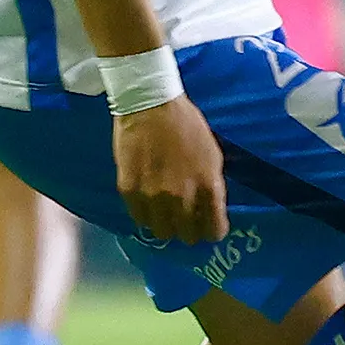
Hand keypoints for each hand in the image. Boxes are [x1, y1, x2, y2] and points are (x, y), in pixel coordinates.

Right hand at [114, 96, 226, 244]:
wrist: (151, 108)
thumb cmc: (187, 127)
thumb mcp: (212, 156)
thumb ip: (211, 186)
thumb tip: (210, 209)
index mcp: (208, 185)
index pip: (214, 228)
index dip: (213, 232)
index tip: (210, 229)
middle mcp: (182, 196)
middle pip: (188, 235)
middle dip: (190, 231)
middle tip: (187, 221)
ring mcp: (154, 196)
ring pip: (162, 232)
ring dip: (166, 225)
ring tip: (166, 213)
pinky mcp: (129, 192)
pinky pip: (139, 218)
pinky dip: (146, 215)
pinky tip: (149, 204)